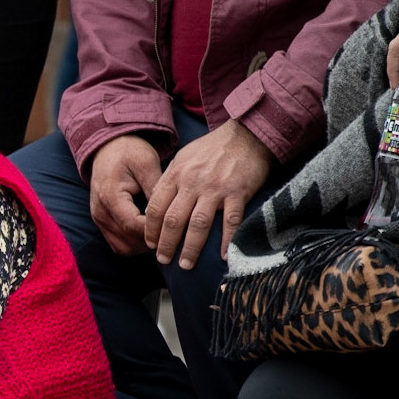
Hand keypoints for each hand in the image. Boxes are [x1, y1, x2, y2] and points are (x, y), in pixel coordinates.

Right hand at [88, 135, 162, 256]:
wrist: (107, 148)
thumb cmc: (129, 152)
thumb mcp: (146, 162)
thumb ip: (156, 187)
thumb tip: (170, 211)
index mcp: (111, 197)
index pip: (134, 225)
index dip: (155, 231)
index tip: (176, 228)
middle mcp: (101, 213)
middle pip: (128, 242)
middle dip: (152, 242)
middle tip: (174, 236)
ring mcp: (99, 220)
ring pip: (123, 248)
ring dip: (143, 247)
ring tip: (163, 238)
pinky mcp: (101, 223)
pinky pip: (118, 244)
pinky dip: (134, 245)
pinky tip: (150, 236)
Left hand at [144, 120, 271, 268]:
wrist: (247, 134)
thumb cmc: (213, 148)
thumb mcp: (183, 158)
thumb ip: (169, 181)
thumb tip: (154, 205)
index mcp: (176, 175)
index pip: (155, 208)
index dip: (150, 229)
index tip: (150, 244)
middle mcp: (193, 183)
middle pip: (173, 220)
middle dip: (166, 244)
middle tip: (163, 260)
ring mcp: (216, 189)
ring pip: (198, 224)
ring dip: (190, 248)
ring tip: (185, 265)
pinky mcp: (238, 192)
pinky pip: (230, 221)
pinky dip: (225, 241)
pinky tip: (221, 256)